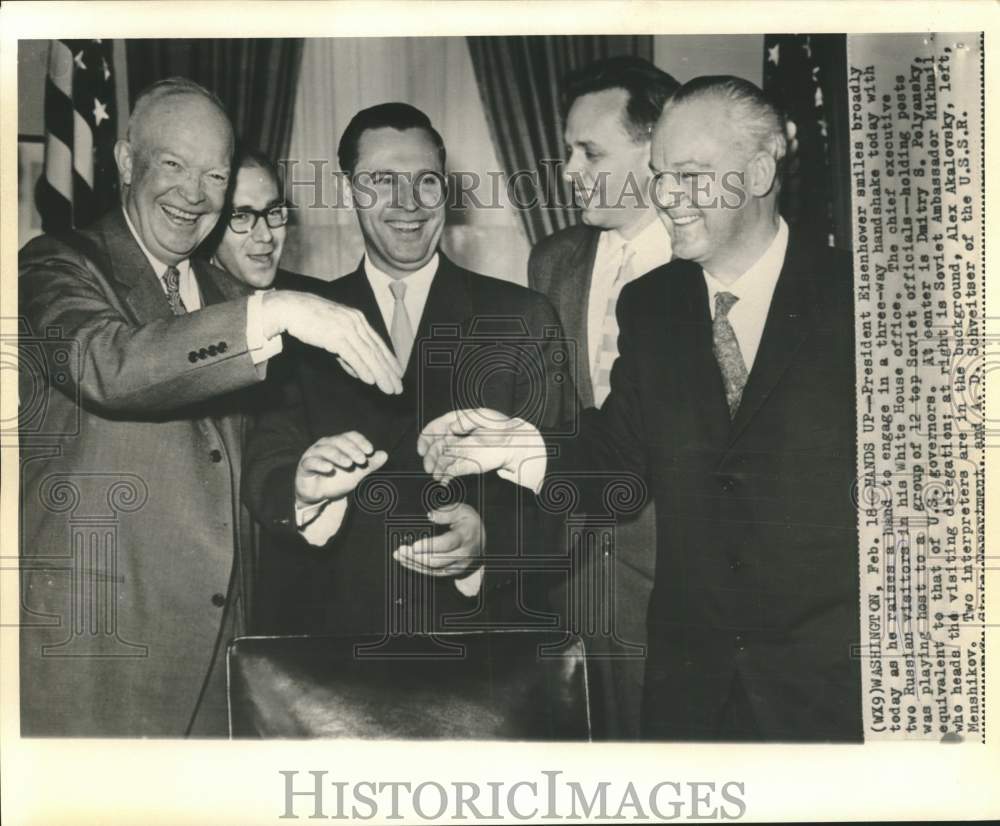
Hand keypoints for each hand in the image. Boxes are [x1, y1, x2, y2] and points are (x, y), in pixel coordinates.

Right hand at [264, 291, 402, 393]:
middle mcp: (356, 322)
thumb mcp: (333, 334)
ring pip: (368, 355)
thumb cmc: (310, 320)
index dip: (390, 360)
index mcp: (358, 320)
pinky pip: (352, 355)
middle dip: (389, 372)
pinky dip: (363, 368)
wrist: (290, 307)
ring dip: (380, 374)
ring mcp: (346, 328)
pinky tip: (370, 380)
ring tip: (388, 388)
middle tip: (398, 388)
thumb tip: (360, 372)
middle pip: (377, 351)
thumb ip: (347, 352)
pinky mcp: (335, 335)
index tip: (398, 374)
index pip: (379, 344)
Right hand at [295, 431, 387, 505]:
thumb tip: (385, 454)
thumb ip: (370, 464)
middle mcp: (326, 444)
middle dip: (352, 450)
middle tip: (362, 460)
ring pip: (326, 450)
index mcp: (339, 443)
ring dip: (339, 456)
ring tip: (349, 464)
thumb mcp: (357, 473)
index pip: (350, 436)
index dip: (361, 442)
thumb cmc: (338, 480)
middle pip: (339, 441)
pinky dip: (320, 464)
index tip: (370, 451)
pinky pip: (311, 462)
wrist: (321, 496)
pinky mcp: (305, 466)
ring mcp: (314, 454)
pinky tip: (330, 469)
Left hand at [393, 503, 483, 577]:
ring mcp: (458, 565)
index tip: (414, 545)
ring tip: (399, 555)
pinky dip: (418, 568)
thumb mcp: (462, 511)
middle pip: (438, 560)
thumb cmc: (469, 523)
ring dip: (414, 563)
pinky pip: (433, 573)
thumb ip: (447, 512)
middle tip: (401, 550)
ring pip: (434, 569)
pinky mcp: (452, 571)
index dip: (429, 546)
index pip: (447, 544)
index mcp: (466, 536)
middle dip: (417, 557)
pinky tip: (406, 562)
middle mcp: (463, 554)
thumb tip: (431, 515)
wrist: (482, 540)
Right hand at [417, 408, 534, 482]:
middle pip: (437, 445)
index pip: (438, 427)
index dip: (427, 436)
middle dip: (430, 455)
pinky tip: (443, 480)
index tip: (422, 447)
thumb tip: (452, 428)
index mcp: (460, 421)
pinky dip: (446, 475)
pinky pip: (452, 468)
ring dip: (435, 466)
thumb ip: (466, 420)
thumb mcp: (485, 417)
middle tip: (427, 465)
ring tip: (434, 475)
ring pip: (442, 458)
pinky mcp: (468, 461)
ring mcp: (462, 449)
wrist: (516, 444)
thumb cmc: (502, 427)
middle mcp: (458, 435)